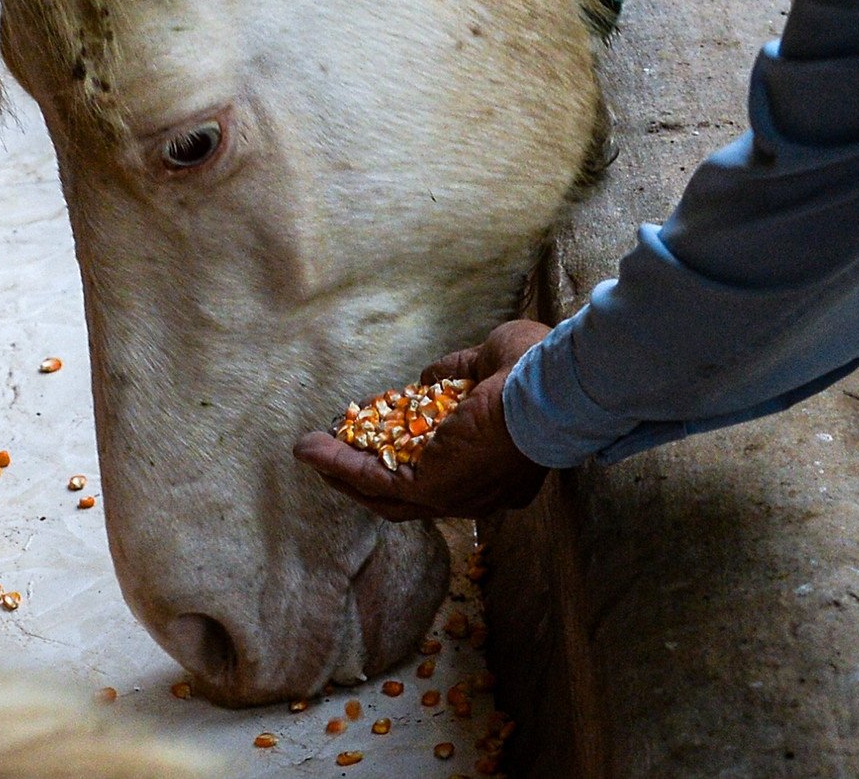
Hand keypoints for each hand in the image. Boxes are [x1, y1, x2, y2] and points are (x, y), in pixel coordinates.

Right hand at [293, 320, 552, 520]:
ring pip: (383, 491)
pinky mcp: (433, 488)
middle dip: (365, 475)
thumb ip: (455, 374)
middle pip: (407, 494)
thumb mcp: (488, 363)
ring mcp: (454, 496)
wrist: (550, 387)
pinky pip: (374, 479)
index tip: (378, 428)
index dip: (406, 450)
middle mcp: (476, 493)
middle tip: (333, 456)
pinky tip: (311, 448)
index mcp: (497, 468)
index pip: (443, 469)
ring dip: (341, 471)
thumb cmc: (536, 372)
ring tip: (309, 451)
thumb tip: (426, 380)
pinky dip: (339, 464)